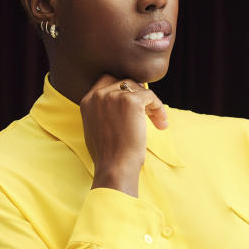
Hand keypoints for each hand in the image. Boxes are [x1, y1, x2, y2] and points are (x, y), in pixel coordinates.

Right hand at [80, 74, 168, 197]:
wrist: (114, 167)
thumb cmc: (107, 155)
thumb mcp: (94, 129)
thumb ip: (101, 112)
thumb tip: (116, 105)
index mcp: (87, 100)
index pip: (107, 81)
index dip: (122, 90)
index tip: (133, 105)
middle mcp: (98, 95)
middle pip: (124, 82)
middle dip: (137, 94)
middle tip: (146, 111)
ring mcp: (114, 96)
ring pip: (138, 88)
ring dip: (149, 103)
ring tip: (157, 120)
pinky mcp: (131, 101)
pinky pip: (150, 96)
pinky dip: (158, 108)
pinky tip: (161, 123)